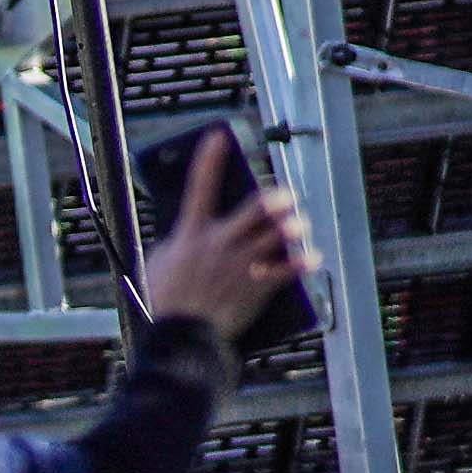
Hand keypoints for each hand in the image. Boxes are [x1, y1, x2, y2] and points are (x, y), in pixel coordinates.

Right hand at [131, 130, 307, 351]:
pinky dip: (303, 262)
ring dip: (292, 226)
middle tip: (284, 194)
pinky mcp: (257, 286)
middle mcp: (218, 243)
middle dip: (275, 198)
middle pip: (255, 209)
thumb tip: (190, 230)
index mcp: (190, 234)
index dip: (209, 158)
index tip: (219, 135)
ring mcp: (241, 264)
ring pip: (276, 235)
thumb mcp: (159, 262)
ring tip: (299, 222)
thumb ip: (178, 242)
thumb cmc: (164, 301)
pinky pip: (288, 269)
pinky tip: (313, 257)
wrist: (180, 336)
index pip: (198, 186)